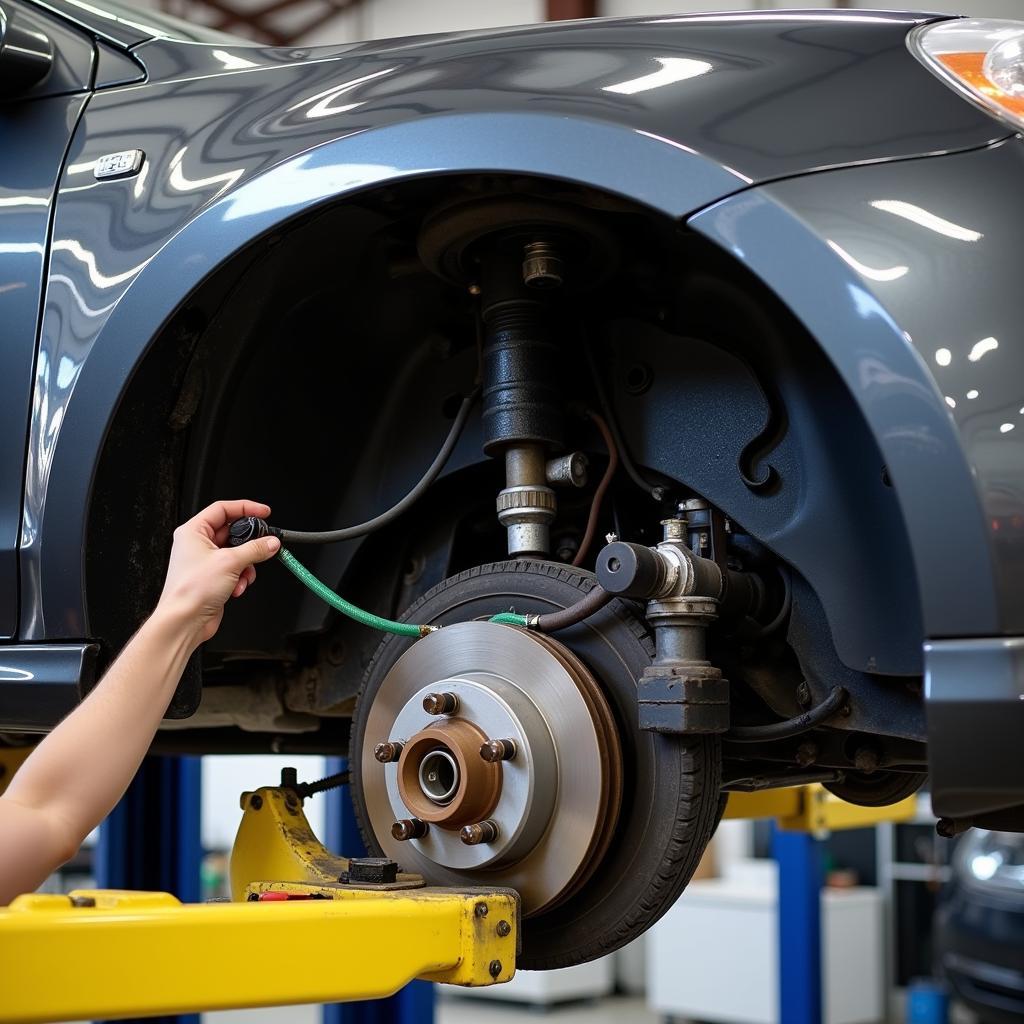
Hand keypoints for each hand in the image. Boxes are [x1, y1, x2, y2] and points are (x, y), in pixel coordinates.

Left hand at [156, 499, 280, 644]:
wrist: (184, 621)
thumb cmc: (191, 590)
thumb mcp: (230, 562)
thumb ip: (255, 549)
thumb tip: (270, 542)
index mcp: (194, 531)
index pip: (222, 509)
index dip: (245, 508)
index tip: (264, 512)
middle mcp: (197, 544)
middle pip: (232, 532)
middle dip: (249, 543)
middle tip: (264, 545)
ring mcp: (205, 561)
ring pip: (237, 552)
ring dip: (247, 564)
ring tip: (245, 574)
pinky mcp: (213, 577)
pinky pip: (235, 569)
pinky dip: (241, 577)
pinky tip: (238, 587)